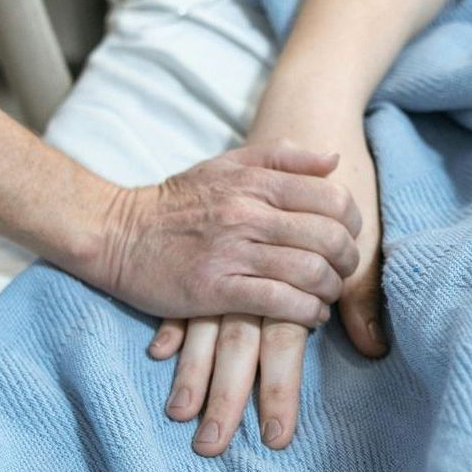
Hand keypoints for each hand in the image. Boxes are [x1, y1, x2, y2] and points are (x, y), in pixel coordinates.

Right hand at [86, 142, 362, 324]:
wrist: (118, 233)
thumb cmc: (178, 201)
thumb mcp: (227, 164)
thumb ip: (281, 157)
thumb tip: (333, 159)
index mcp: (255, 183)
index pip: (331, 199)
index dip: (353, 222)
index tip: (348, 237)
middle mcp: (248, 214)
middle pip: (327, 237)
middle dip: (347, 260)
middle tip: (344, 271)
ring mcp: (232, 252)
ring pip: (308, 271)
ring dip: (330, 289)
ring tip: (327, 295)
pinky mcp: (216, 289)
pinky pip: (279, 302)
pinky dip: (306, 312)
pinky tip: (309, 314)